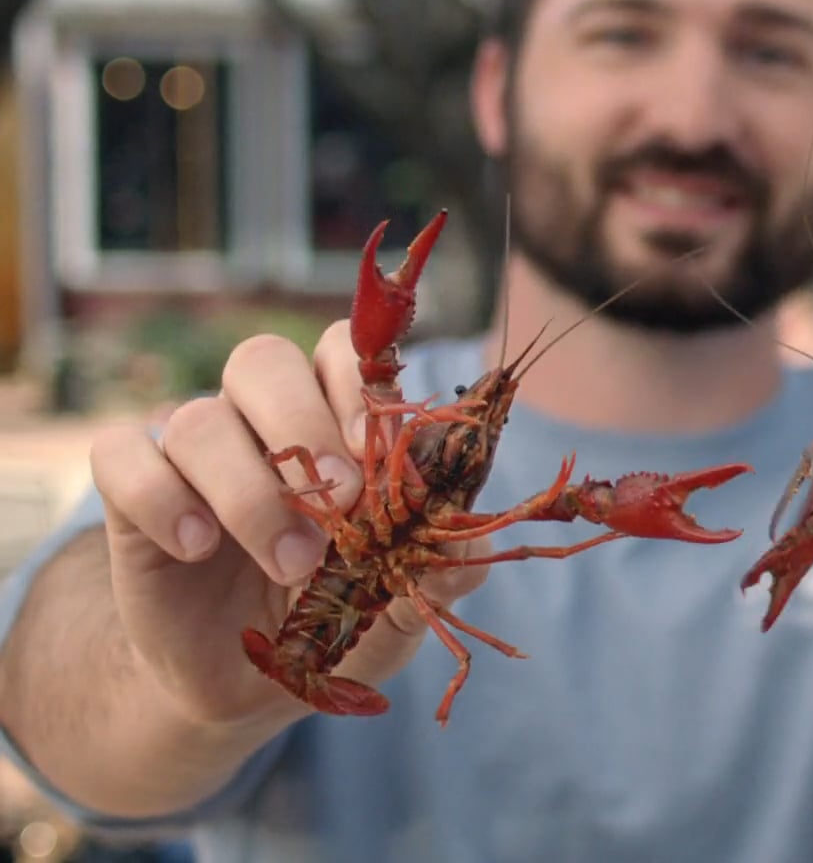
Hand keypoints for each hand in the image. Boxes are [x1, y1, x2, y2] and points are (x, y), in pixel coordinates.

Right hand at [89, 321, 490, 728]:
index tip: (378, 448)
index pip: (341, 349)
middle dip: (303, 422)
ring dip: (250, 491)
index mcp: (333, 420)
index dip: (359, 381)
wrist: (250, 685)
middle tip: (341, 500)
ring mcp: (194, 454)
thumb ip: (433, 574)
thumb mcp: (396, 608)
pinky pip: (122, 456)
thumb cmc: (336, 622)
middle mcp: (260, 420)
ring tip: (290, 562)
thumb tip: (466, 555)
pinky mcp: (133, 493)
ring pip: (196, 418)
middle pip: (261, 359)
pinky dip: (161, 497)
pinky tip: (195, 548)